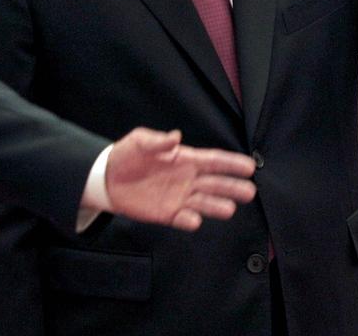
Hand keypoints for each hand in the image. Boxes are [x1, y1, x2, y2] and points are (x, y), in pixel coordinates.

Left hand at [105, 127, 256, 230]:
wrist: (107, 179)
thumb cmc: (127, 155)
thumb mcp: (140, 142)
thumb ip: (158, 141)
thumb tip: (176, 137)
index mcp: (185, 159)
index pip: (213, 161)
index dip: (231, 163)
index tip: (250, 166)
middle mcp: (187, 180)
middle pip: (216, 184)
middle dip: (233, 187)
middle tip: (250, 192)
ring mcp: (179, 198)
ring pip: (204, 203)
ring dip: (217, 206)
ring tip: (229, 209)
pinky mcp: (167, 214)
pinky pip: (182, 219)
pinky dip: (189, 220)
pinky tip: (193, 220)